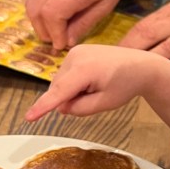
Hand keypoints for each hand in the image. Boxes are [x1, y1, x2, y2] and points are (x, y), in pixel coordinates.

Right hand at [25, 0, 137, 48]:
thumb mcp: (106, 5)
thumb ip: (84, 24)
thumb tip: (66, 42)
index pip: (51, 14)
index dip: (53, 33)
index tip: (60, 44)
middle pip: (35, 9)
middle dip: (42, 30)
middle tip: (55, 40)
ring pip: (31, 1)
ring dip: (38, 20)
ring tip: (53, 29)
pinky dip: (40, 7)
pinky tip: (54, 13)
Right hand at [25, 45, 163, 120]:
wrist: (141, 65)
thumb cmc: (126, 85)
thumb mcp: (104, 103)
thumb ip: (80, 109)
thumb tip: (61, 107)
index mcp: (84, 70)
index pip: (59, 93)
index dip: (43, 107)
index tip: (28, 118)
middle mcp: (75, 56)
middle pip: (59, 88)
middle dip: (69, 98)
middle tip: (95, 97)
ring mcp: (75, 51)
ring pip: (61, 81)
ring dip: (72, 90)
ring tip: (96, 86)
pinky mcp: (76, 50)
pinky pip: (66, 73)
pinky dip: (74, 82)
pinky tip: (92, 80)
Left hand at [119, 0, 169, 69]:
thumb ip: (159, 25)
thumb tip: (130, 44)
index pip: (144, 26)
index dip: (127, 42)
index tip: (113, 56)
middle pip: (151, 35)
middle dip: (132, 52)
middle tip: (117, 67)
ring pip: (169, 48)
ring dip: (151, 61)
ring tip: (135, 74)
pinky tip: (164, 78)